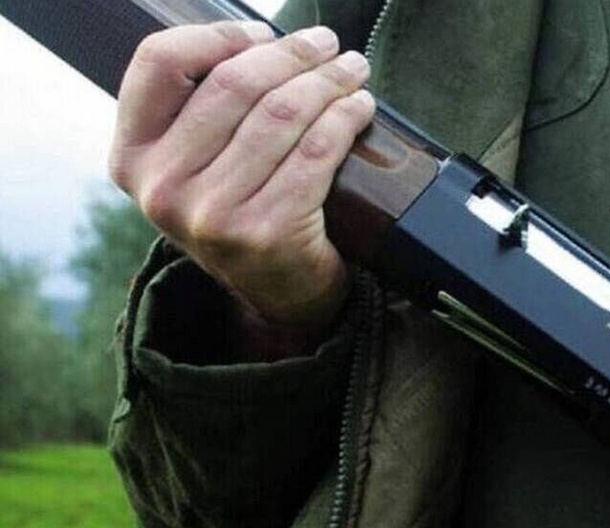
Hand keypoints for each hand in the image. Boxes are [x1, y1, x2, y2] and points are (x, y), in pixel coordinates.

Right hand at [109, 21, 375, 330]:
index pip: (158, 63)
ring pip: (281, 115)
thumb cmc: (243, 210)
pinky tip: (360, 107)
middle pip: (234, 84)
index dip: (216, 36)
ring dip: (328, 82)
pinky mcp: (266, 233)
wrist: (276, 295)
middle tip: (328, 44)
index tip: (263, 33)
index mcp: (132, 157)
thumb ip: (204, 111)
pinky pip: (316, 153)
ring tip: (352, 70)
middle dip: (292, 55)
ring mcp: (213, 214)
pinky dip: (344, 120)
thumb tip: (263, 41)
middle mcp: (163, 186)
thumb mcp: (198, 166)